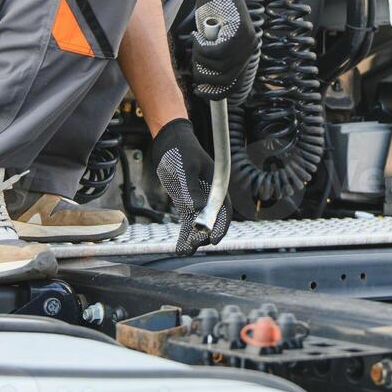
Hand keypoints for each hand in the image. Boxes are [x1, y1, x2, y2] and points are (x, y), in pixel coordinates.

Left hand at [151, 119, 228, 254]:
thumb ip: (191, 190)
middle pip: (211, 219)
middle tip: (192, 247)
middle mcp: (209, 193)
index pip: (223, 210)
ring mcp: (198, 197)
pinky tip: (180, 244)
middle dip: (203, 236)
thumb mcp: (185, 168)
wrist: (169, 140)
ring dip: (193, 237)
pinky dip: (185, 231)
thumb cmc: (180, 149)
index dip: (220, 226)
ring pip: (199, 222)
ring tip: (184, 251)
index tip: (213, 239)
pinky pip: (188, 218)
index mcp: (216, 184)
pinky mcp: (187, 199)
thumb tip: (196, 210)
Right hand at [188, 0, 257, 99]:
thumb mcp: (216, 38)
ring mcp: (245, 40)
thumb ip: (216, 56)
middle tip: (194, 64)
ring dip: (200, 58)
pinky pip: (214, 53)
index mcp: (246, 51)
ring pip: (217, 66)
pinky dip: (201, 48)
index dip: (217, 92)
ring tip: (197, 43)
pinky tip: (198, 36)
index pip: (234, 82)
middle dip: (204, 76)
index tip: (201, 93)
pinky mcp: (237, 32)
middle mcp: (250, 48)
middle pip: (224, 79)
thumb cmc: (212, 9)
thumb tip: (207, 80)